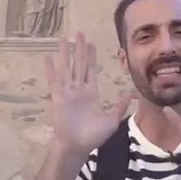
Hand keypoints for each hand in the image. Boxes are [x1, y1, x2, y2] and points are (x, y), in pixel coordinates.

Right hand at [44, 31, 133, 160]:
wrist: (77, 147)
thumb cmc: (93, 136)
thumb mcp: (111, 120)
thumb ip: (119, 106)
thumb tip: (132, 94)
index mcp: (91, 93)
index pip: (91, 70)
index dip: (91, 56)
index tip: (91, 43)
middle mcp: (79, 89)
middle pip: (79, 64)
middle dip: (79, 48)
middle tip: (79, 33)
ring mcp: (67, 92)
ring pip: (67, 68)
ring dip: (65, 53)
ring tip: (63, 39)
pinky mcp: (58, 98)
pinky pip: (54, 81)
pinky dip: (50, 69)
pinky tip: (48, 58)